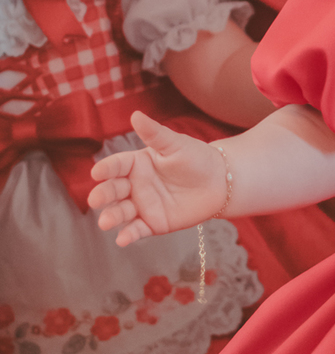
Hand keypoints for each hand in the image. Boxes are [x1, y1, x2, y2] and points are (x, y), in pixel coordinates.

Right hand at [89, 110, 227, 245]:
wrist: (220, 182)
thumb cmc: (197, 158)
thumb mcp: (176, 144)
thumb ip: (155, 133)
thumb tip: (135, 115)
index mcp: (136, 163)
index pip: (116, 165)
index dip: (106, 169)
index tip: (96, 172)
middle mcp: (135, 185)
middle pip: (114, 190)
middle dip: (103, 195)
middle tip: (95, 199)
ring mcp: (142, 205)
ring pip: (121, 212)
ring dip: (112, 217)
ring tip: (105, 222)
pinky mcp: (153, 223)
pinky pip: (138, 230)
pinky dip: (129, 235)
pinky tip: (122, 239)